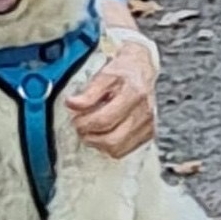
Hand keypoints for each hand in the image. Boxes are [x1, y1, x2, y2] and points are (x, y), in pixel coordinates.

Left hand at [65, 42, 157, 157]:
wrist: (142, 69)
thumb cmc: (123, 71)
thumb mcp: (104, 75)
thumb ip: (88, 92)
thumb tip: (72, 104)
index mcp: (134, 94)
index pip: (104, 120)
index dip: (84, 123)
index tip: (75, 119)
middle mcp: (145, 112)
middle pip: (112, 139)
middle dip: (89, 136)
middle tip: (80, 127)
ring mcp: (149, 125)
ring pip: (117, 149)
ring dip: (98, 143)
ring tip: (89, 131)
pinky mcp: (148, 134)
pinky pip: (124, 150)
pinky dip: (108, 145)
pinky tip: (102, 133)